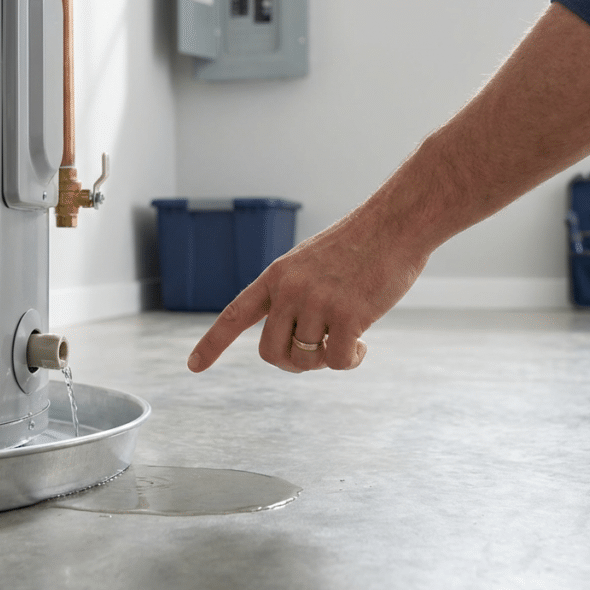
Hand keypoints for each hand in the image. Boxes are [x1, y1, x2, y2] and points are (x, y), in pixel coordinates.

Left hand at [187, 210, 427, 373]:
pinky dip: (350, 361)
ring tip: (348, 338)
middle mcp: (290, 290)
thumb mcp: (311, 263)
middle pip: (271, 352)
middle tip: (318, 353)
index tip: (193, 366)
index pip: (234, 315)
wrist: (396, 223)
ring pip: (305, 360)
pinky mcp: (348, 315)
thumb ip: (295, 295)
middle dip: (292, 362)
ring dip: (326, 359)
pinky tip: (363, 345)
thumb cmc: (360, 244)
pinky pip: (337, 361)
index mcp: (276, 276)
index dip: (212, 344)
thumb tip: (295, 340)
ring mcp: (317, 302)